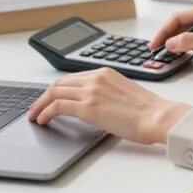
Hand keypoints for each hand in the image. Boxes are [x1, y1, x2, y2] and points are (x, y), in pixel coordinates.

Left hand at [27, 68, 192, 143]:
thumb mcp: (125, 93)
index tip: (50, 97)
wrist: (157, 116)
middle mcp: (95, 78)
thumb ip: (108, 93)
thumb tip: (97, 105)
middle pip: (59, 83)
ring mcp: (91, 92)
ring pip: (54, 93)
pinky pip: (57, 106)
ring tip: (34, 115)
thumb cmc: (149, 110)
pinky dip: (45, 112)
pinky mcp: (88, 108)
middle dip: (44, 96)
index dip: (57, 88)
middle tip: (36, 106)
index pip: (73, 78)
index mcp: (105, 73)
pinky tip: (42, 120)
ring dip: (40, 105)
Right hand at [149, 2, 192, 73]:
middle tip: (156, 50)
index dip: (164, 31)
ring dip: (175, 43)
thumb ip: (189, 41)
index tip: (155, 44)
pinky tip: (179, 55)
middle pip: (179, 25)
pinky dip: (184, 48)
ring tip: (165, 54)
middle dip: (167, 37)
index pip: (177, 18)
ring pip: (185, 34)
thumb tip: (170, 43)